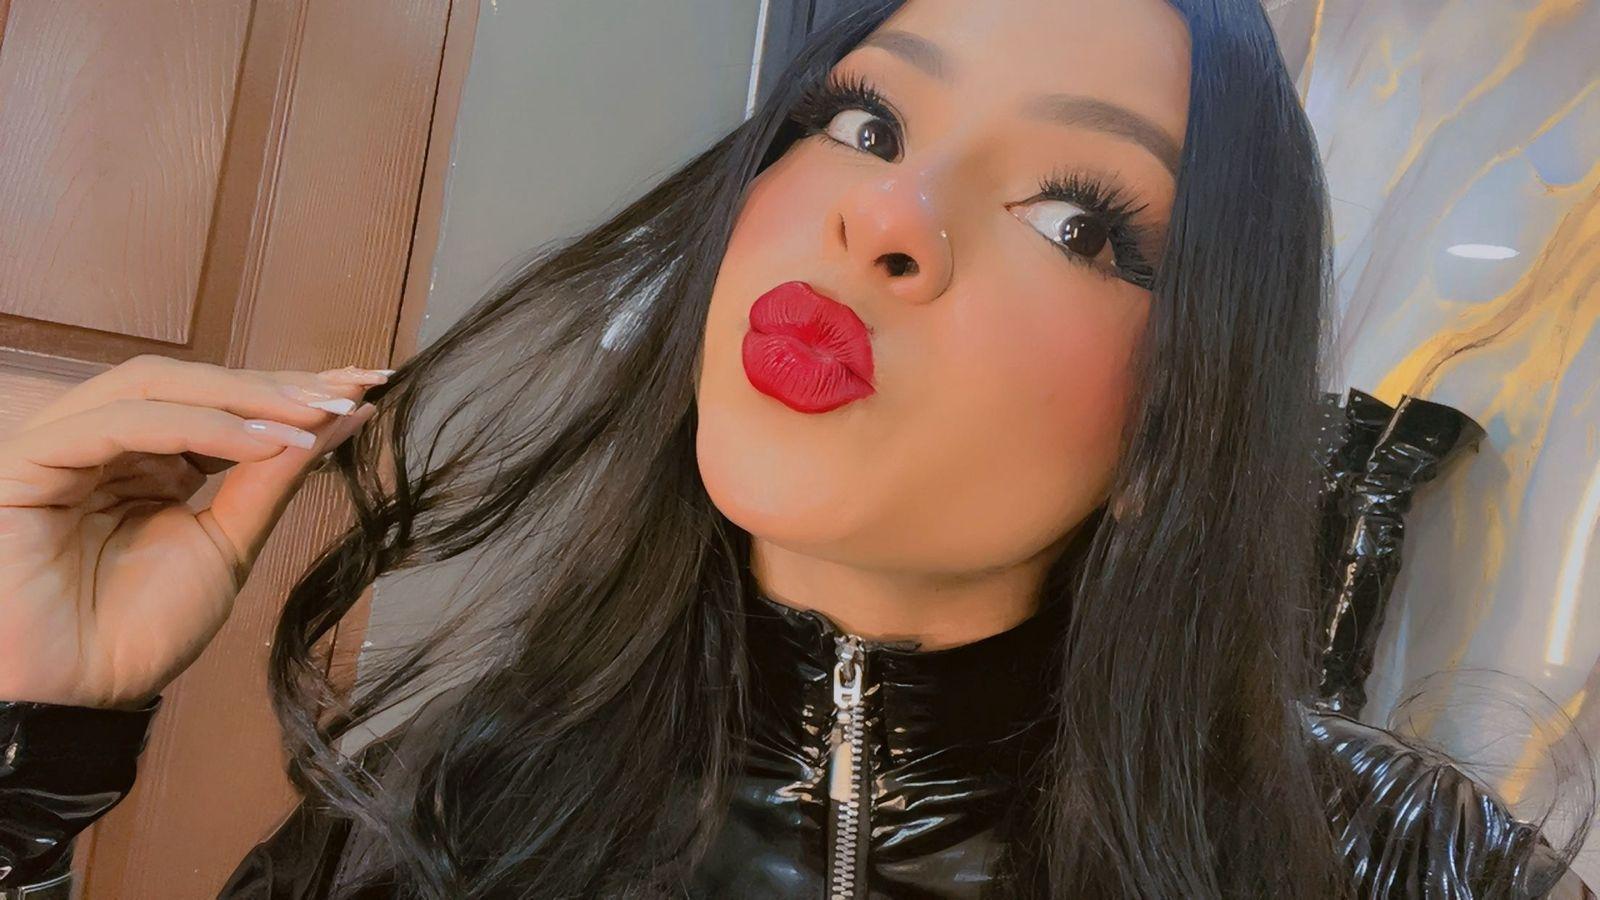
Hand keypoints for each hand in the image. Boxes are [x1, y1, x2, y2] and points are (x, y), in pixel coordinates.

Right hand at [0, 355, 386, 708]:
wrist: (80, 699)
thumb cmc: (141, 631)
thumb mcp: (228, 543)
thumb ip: (272, 478)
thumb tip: (339, 417)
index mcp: (147, 458)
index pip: (218, 401)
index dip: (285, 391)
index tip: (360, 387)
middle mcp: (104, 441)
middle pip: (190, 381)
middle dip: (273, 385)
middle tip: (345, 390)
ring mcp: (62, 445)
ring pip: (153, 386)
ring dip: (242, 398)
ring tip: (311, 418)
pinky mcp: (26, 461)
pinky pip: (117, 425)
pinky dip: (196, 426)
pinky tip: (259, 444)